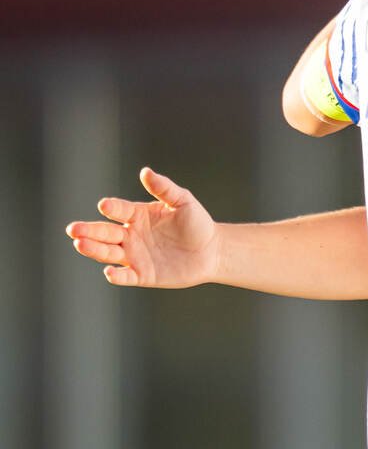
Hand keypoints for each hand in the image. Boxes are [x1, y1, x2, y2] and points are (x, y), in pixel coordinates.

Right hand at [65, 167, 220, 286]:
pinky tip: (109, 272)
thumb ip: (164, 188)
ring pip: (108, 252)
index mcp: (137, 215)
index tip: (105, 205)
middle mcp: (131, 235)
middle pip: (105, 233)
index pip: (119, 210)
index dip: (112, 208)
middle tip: (73, 229)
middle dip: (89, 230)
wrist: (213, 250)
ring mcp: (135, 255)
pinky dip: (116, 275)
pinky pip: (125, 276)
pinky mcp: (143, 274)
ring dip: (93, 249)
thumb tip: (146, 172)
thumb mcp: (183, 202)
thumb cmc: (197, 223)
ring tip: (80, 244)